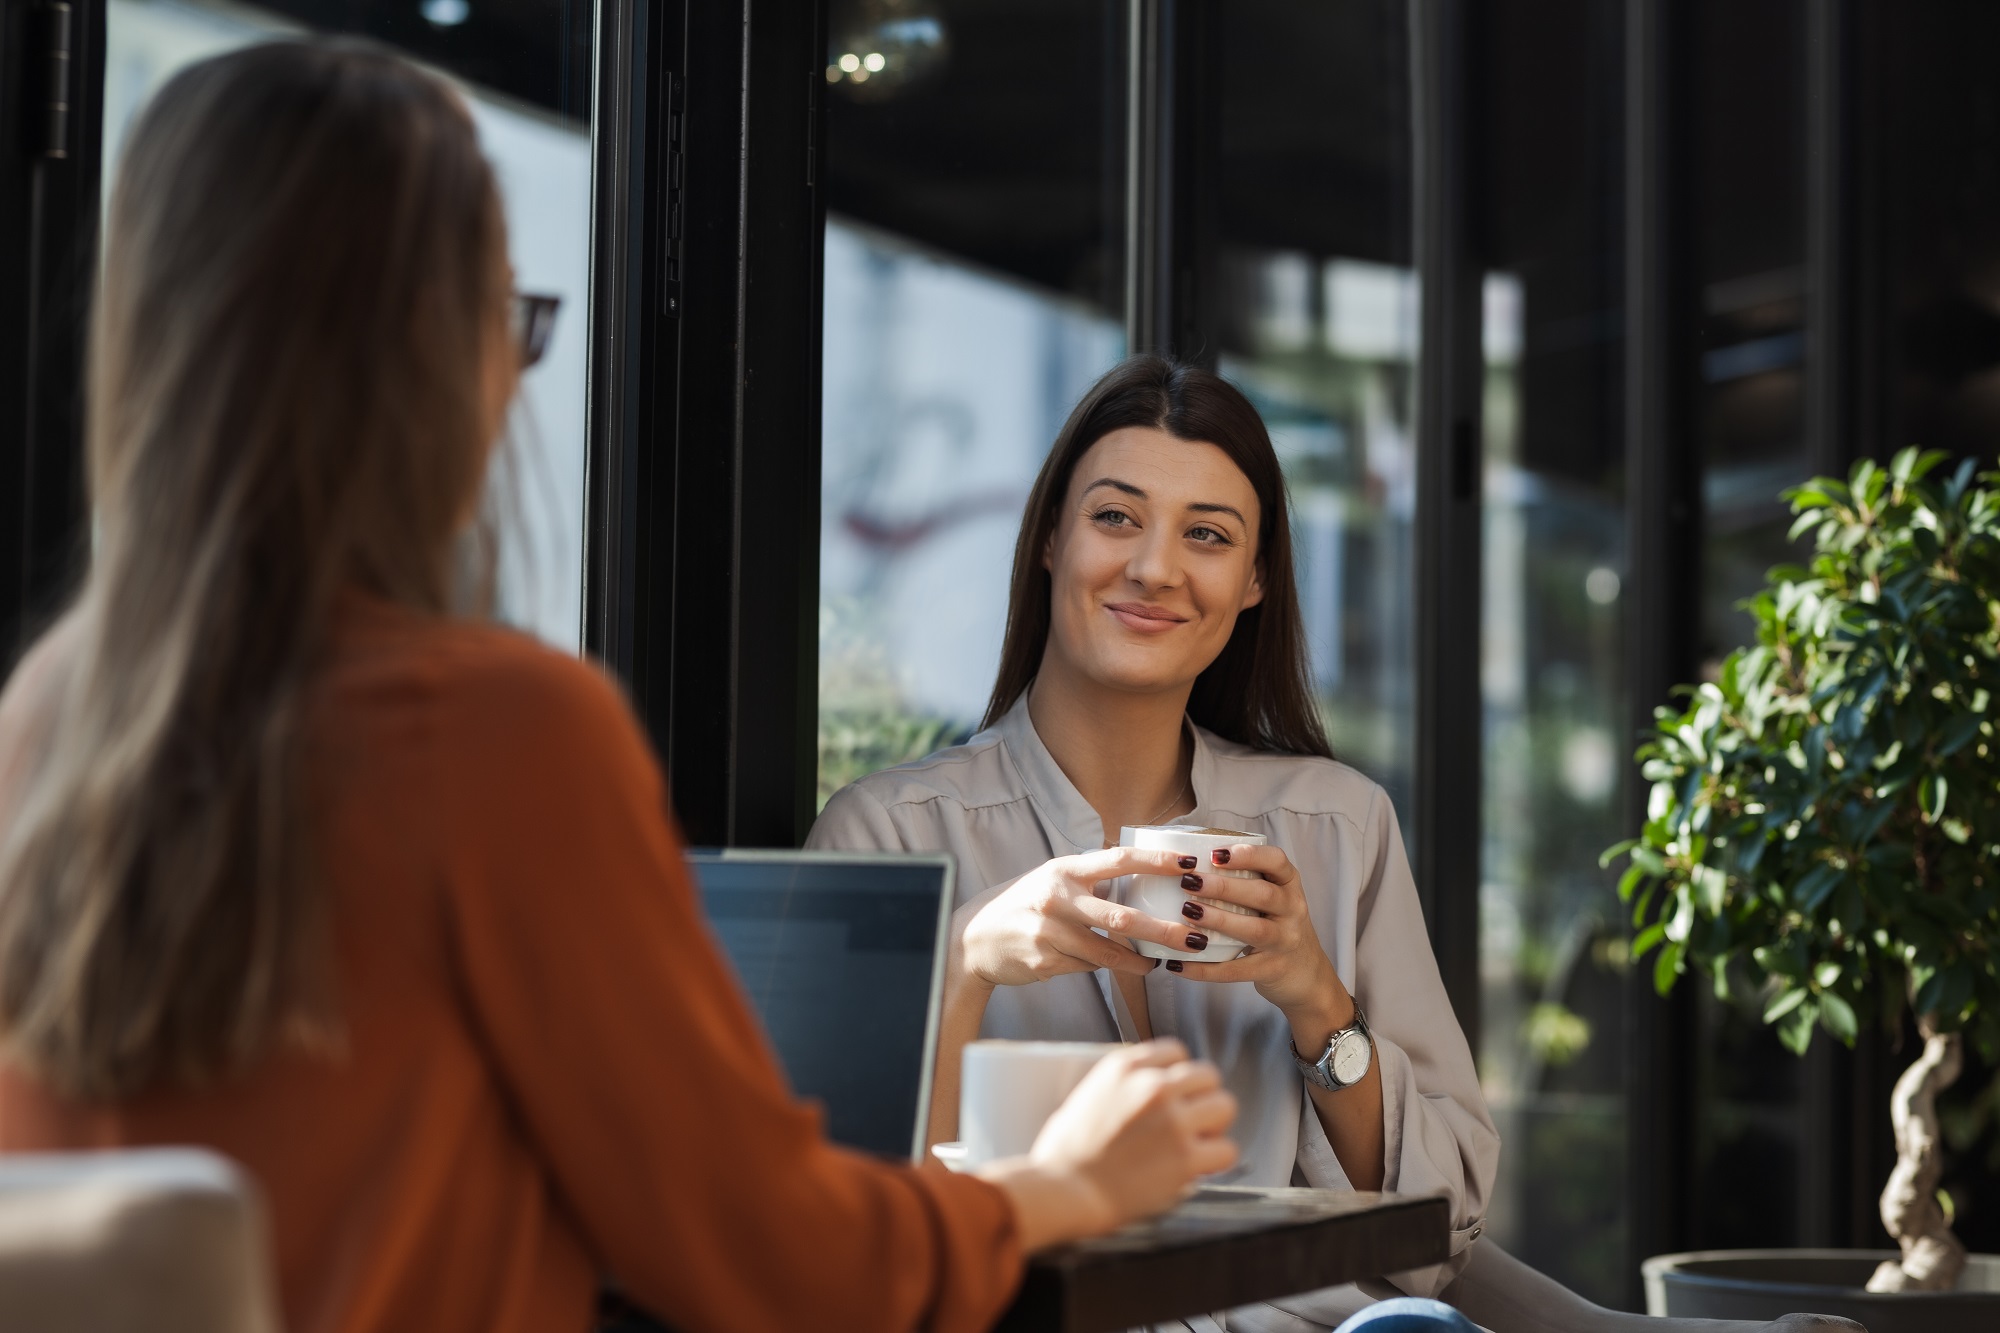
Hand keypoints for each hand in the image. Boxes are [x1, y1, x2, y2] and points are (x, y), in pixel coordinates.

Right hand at [956, 847, 1214, 988]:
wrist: (974, 938)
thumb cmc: (1022, 905)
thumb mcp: (1052, 881)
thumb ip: (1089, 881)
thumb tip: (1140, 885)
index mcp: (1064, 871)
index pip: (1118, 860)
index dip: (1156, 862)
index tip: (1189, 865)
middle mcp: (1058, 899)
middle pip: (1121, 918)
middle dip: (1163, 931)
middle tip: (1194, 938)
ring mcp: (1050, 932)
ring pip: (1107, 952)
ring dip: (1137, 962)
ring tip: (1156, 963)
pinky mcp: (1046, 961)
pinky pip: (1086, 967)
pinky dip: (1099, 967)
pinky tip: (1101, 966)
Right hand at [980, 1039, 1238, 1246]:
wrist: (1064, 1192)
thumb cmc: (1064, 1154)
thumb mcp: (1087, 1097)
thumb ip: (1122, 1087)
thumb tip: (1147, 1092)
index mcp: (1125, 1067)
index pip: (1176, 1051)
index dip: (1178, 1075)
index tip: (1174, 1094)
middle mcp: (1154, 1087)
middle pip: (1207, 1076)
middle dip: (1202, 1098)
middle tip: (1191, 1121)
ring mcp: (1173, 1122)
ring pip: (1224, 1107)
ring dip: (1214, 1126)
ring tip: (1197, 1143)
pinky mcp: (1186, 1159)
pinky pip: (1226, 1150)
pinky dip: (1216, 1160)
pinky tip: (1198, 1168)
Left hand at [1169, 844, 1350, 1037]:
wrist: (1306, 974)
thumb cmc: (1276, 925)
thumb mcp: (1273, 898)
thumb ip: (1246, 880)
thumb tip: (1188, 865)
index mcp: (1289, 885)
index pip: (1277, 861)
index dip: (1248, 855)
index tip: (1215, 854)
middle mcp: (1293, 910)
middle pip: (1263, 894)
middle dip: (1225, 887)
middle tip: (1190, 882)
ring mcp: (1285, 942)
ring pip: (1255, 930)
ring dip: (1220, 920)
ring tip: (1188, 911)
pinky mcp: (1272, 970)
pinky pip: (1237, 970)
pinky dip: (1206, 969)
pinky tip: (1180, 964)